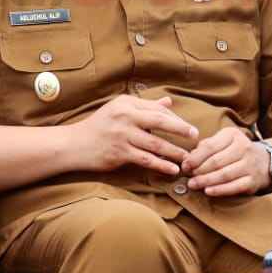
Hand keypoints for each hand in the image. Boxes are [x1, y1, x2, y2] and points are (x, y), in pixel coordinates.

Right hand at [68, 95, 197, 176]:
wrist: (74, 144)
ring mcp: (122, 135)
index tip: (189, 128)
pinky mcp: (119, 153)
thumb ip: (145, 107)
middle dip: (181, 129)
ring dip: (174, 151)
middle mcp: (125, 117)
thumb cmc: (99, 126)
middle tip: (196, 137)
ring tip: (188, 158)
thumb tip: (169, 102)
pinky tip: (172, 170)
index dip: (176, 119)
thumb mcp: (120, 110)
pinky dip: (161, 165)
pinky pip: (146, 159)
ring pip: (155, 143)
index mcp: (127, 104)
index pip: (157, 109)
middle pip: (160, 121)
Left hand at [183, 128, 270, 196]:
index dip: (195, 157)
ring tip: (193, 185)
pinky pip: (234, 186)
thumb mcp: (223, 142)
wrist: (266, 161)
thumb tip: (187, 159)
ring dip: (206, 181)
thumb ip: (205, 147)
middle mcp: (244, 147)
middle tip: (188, 177)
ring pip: (224, 174)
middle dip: (199, 170)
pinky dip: (220, 190)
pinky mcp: (253, 180)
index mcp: (233, 135)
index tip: (184, 165)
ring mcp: (250, 165)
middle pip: (216, 161)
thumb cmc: (236, 151)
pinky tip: (208, 191)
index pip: (210, 146)